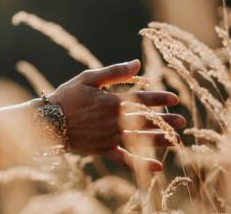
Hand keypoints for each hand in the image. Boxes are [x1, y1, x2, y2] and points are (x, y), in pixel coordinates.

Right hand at [45, 60, 185, 170]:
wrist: (48, 122)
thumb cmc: (67, 96)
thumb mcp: (89, 79)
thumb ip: (115, 73)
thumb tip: (137, 63)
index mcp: (112, 102)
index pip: (141, 100)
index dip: (159, 98)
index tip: (174, 99)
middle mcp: (114, 121)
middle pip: (145, 121)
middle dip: (165, 121)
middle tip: (182, 122)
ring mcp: (110, 137)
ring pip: (140, 139)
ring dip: (160, 140)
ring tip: (177, 141)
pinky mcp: (104, 150)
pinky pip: (125, 158)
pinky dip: (141, 164)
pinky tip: (156, 167)